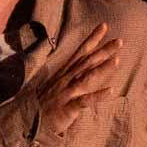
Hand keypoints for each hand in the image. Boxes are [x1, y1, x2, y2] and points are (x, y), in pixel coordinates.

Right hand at [29, 23, 119, 138]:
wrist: (26, 121)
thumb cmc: (44, 104)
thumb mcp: (56, 85)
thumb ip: (70, 75)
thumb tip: (84, 66)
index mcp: (65, 73)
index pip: (80, 52)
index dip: (92, 39)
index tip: (104, 26)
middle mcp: (66, 80)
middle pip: (87, 62)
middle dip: (103, 50)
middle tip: (120, 41)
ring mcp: (67, 93)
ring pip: (87, 78)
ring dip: (102, 68)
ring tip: (117, 59)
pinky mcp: (68, 108)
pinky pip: (84, 100)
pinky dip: (97, 95)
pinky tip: (110, 91)